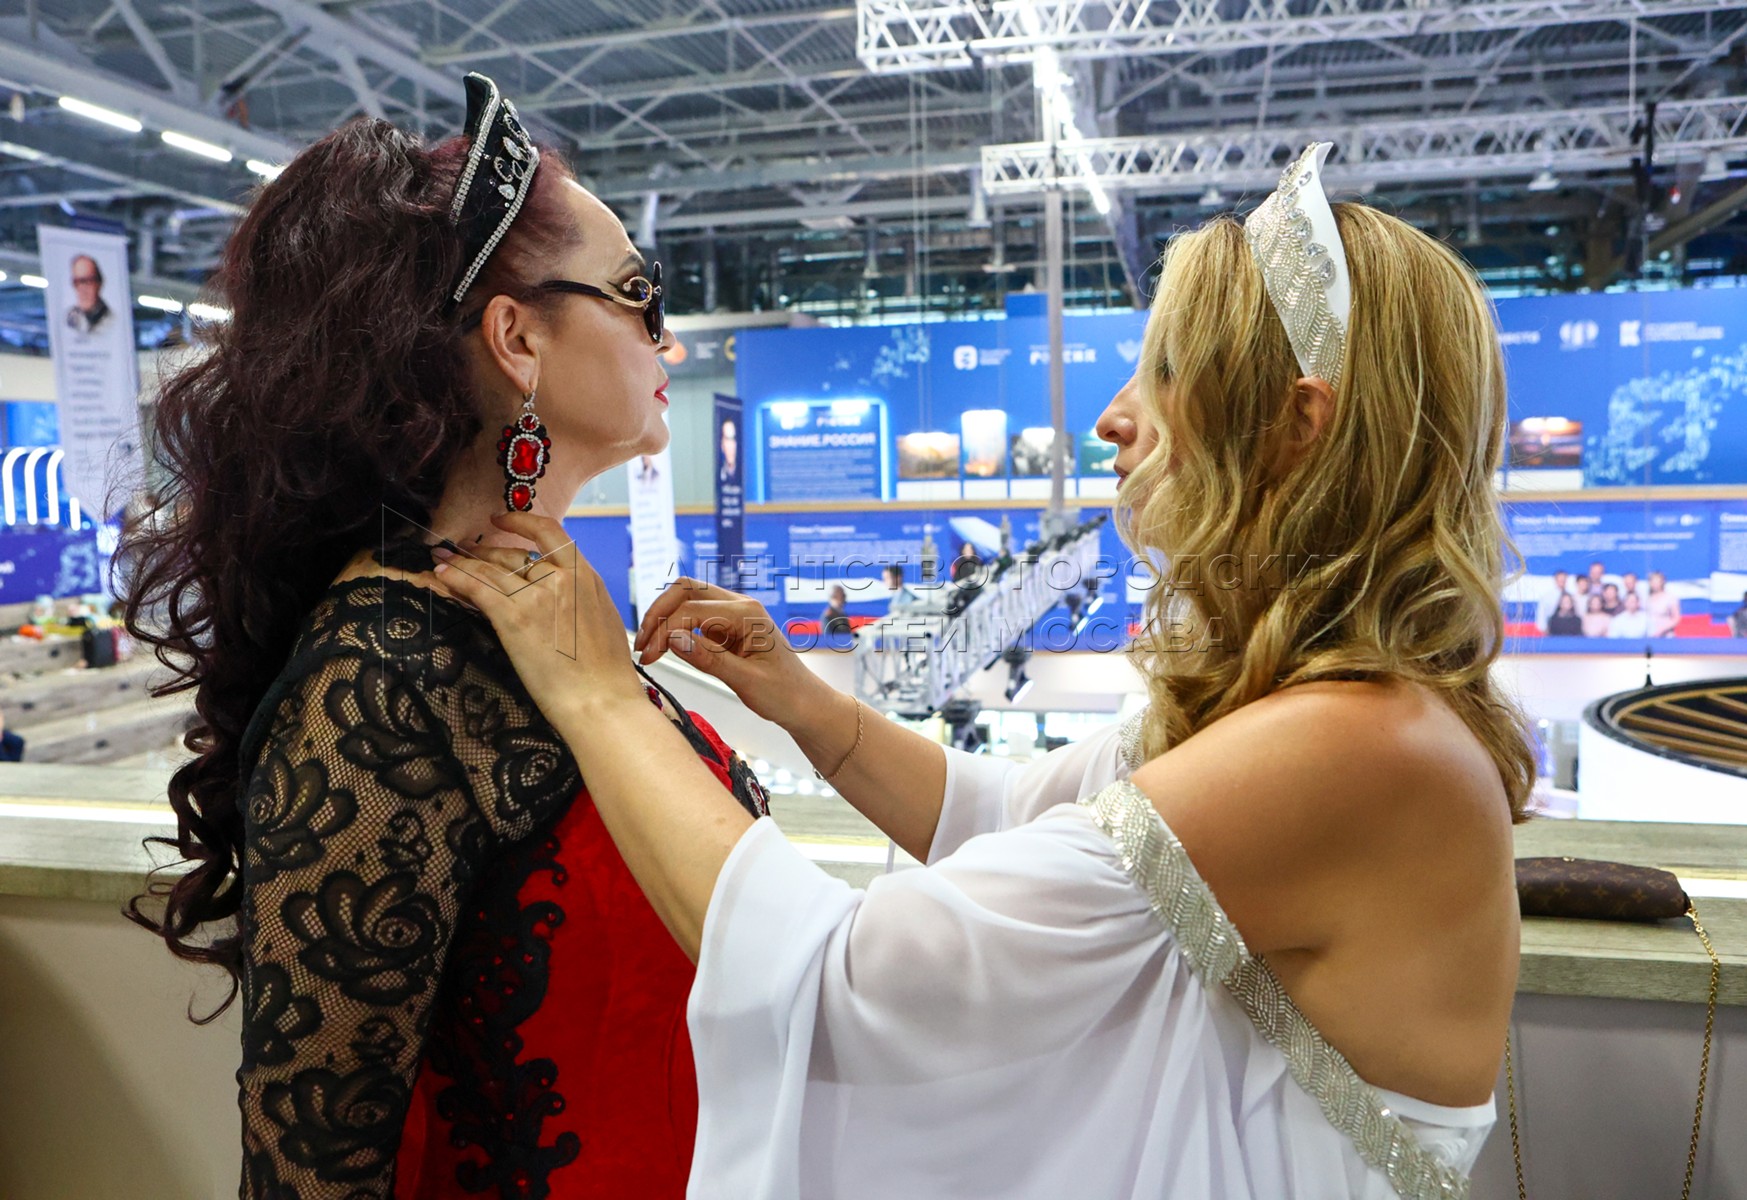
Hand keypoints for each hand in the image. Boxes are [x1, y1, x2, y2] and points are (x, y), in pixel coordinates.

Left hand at [414, 512, 646, 726]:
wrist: (601, 701)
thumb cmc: (606, 675)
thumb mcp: (601, 623)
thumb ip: (579, 601)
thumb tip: (561, 600)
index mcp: (586, 578)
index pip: (551, 533)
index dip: (521, 521)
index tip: (501, 519)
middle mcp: (561, 579)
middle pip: (513, 554)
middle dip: (483, 552)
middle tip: (462, 551)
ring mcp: (537, 596)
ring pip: (490, 570)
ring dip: (462, 563)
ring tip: (443, 560)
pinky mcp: (515, 618)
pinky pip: (478, 589)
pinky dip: (457, 580)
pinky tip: (442, 576)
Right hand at [632, 576, 826, 730]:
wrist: (804, 704)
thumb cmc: (784, 694)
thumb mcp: (746, 682)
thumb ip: (709, 659)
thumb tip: (673, 639)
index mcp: (748, 614)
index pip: (692, 610)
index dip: (664, 630)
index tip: (649, 656)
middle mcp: (740, 606)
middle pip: (686, 590)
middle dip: (658, 613)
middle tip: (642, 645)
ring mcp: (732, 614)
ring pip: (687, 599)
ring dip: (664, 618)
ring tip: (649, 649)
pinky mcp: (726, 627)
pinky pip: (694, 617)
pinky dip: (675, 629)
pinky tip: (664, 650)